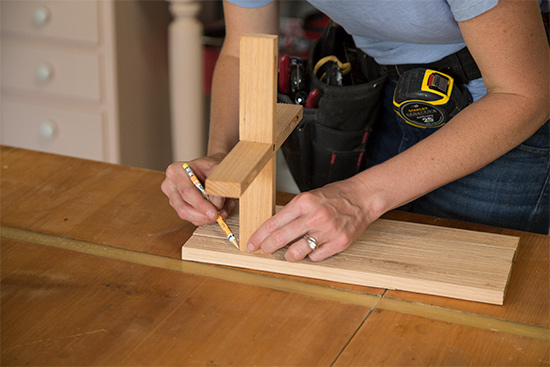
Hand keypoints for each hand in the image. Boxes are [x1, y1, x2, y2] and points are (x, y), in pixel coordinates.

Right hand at [161, 154, 235, 225]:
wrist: (210, 169)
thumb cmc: (212, 167)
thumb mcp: (217, 169)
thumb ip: (217, 184)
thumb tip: (216, 202)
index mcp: (176, 171)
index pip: (187, 192)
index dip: (201, 205)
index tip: (214, 213)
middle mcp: (170, 185)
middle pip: (183, 208)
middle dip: (203, 216)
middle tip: (219, 216)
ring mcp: (173, 198)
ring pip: (188, 216)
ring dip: (207, 217)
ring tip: (224, 210)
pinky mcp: (180, 208)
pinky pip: (193, 219)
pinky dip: (207, 218)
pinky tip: (220, 210)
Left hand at [247, 177, 375, 261]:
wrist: (362, 198)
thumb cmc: (334, 196)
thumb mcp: (308, 197)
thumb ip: (292, 212)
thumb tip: (271, 230)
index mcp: (304, 202)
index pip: (274, 223)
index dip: (259, 236)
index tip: (252, 243)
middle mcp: (315, 216)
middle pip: (281, 239)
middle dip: (268, 247)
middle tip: (264, 250)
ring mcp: (328, 231)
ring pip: (297, 252)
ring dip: (289, 256)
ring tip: (289, 253)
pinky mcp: (339, 243)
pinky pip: (315, 256)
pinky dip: (311, 255)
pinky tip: (311, 248)